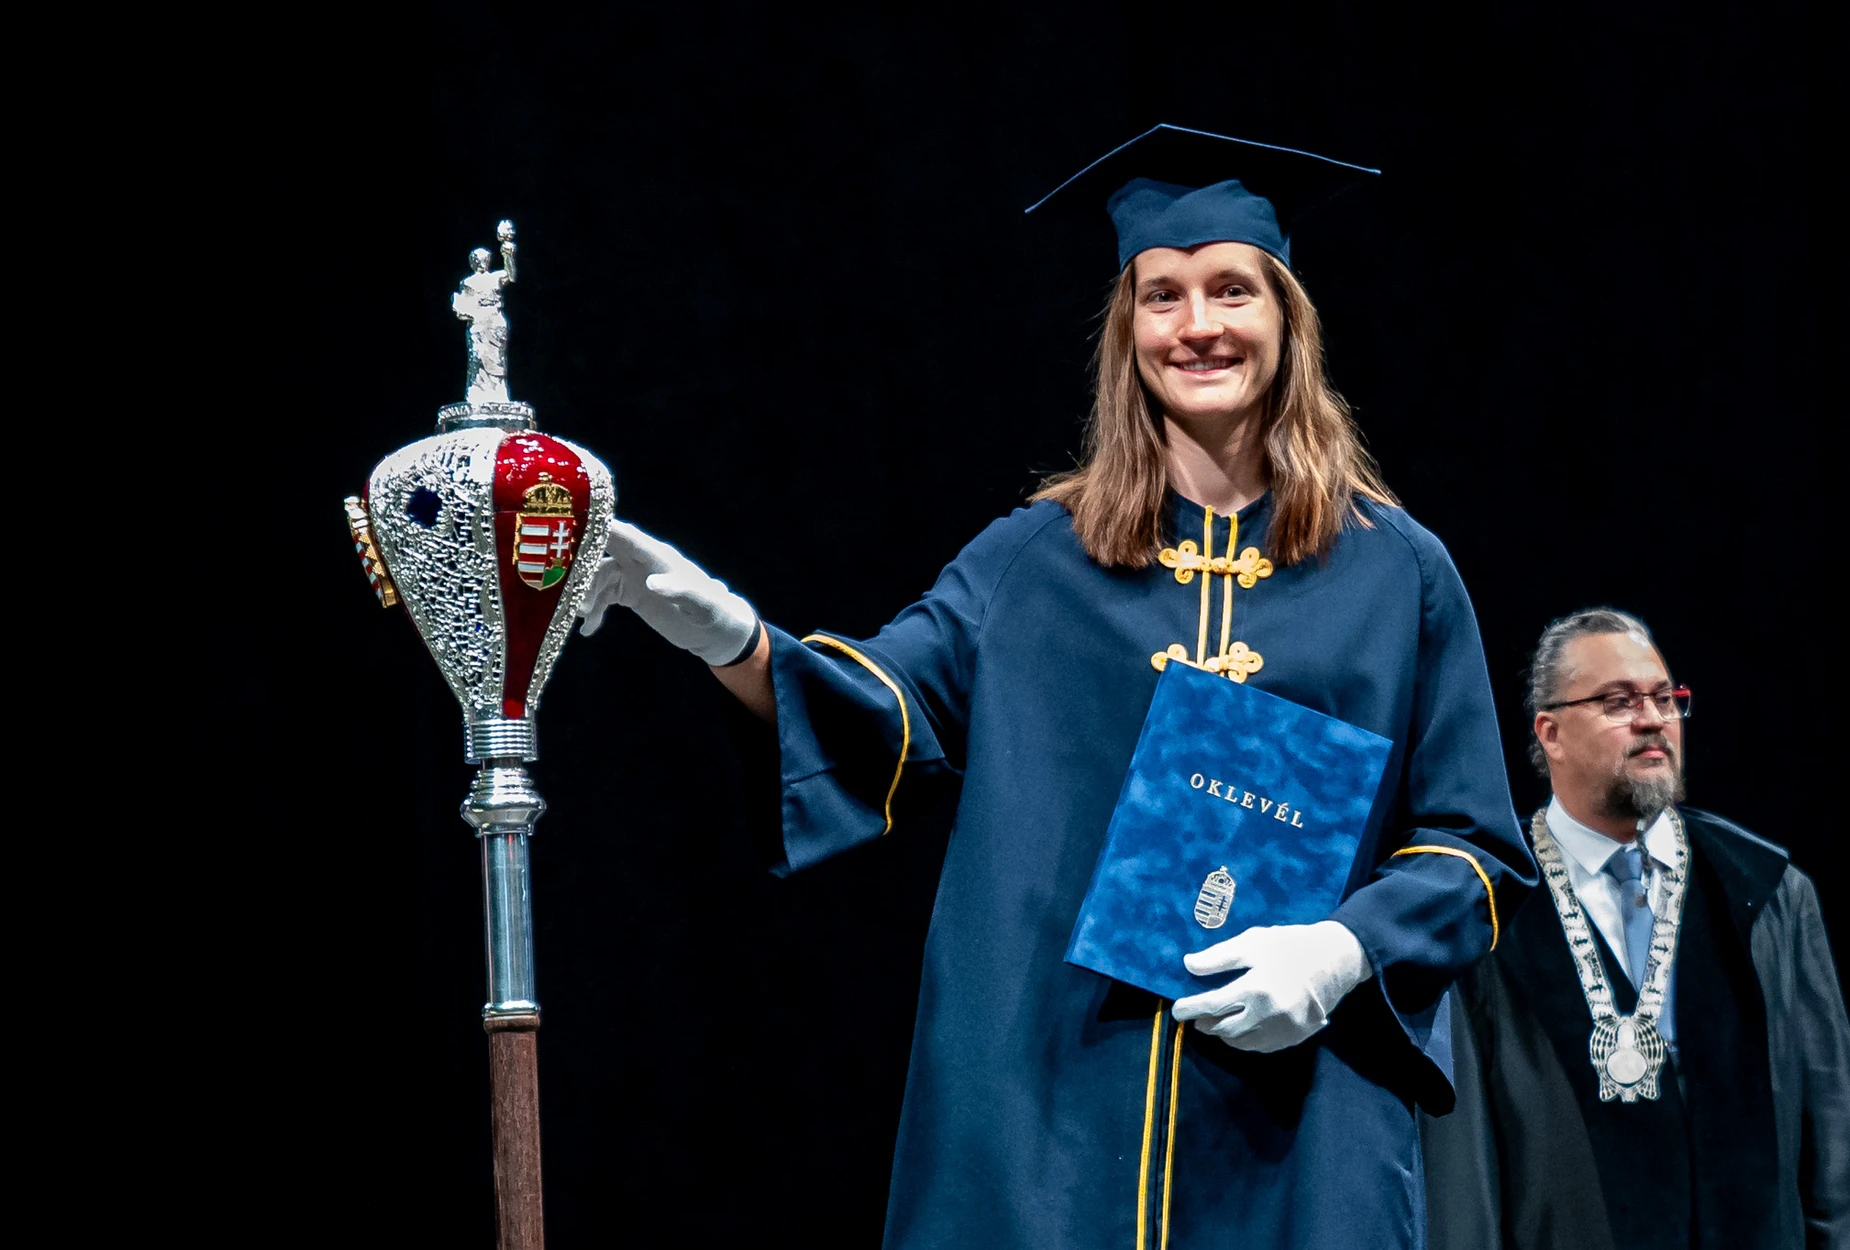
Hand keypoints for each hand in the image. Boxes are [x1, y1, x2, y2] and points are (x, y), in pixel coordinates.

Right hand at [577, 519, 757, 665]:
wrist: (717, 632)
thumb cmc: (715, 614)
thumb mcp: (702, 605)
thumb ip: (681, 591)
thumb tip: (653, 583)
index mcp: (658, 556)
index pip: (625, 535)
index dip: (598, 527)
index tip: (569, 525)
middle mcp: (643, 561)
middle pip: (602, 552)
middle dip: (580, 564)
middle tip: (565, 586)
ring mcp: (635, 576)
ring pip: (598, 576)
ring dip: (586, 593)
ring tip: (582, 616)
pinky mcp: (632, 593)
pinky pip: (604, 596)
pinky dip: (593, 611)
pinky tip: (588, 630)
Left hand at [1170, 921, 1372, 1052]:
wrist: (1335, 960)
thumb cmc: (1290, 945)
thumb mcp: (1252, 942)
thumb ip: (1219, 957)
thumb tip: (1189, 966)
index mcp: (1256, 988)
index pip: (1212, 1005)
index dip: (1190, 1008)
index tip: (1176, 1009)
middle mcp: (1269, 1015)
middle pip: (1224, 1028)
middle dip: (1205, 1023)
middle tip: (1194, 1016)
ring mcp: (1283, 1030)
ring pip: (1241, 1042)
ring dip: (1223, 1033)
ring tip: (1214, 1021)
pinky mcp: (1294, 1038)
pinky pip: (1260, 1046)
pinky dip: (1245, 1040)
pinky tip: (1239, 1028)